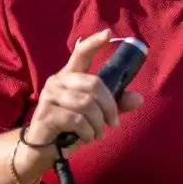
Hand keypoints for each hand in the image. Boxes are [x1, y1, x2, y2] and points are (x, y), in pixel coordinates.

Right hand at [22, 29, 143, 153]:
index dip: (95, 42)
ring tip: (97, 134)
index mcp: (70, 76)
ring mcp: (49, 96)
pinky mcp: (46, 113)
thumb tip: (139, 98)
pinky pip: (76, 120)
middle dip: (109, 106)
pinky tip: (86, 138)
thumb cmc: (70, 128)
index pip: (81, 53)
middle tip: (113, 123)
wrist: (44, 149)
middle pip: (93, 83)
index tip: (109, 33)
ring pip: (86, 104)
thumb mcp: (95, 115)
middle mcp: (58, 81)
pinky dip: (87, 132)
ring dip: (98, 123)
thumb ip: (115, 105)